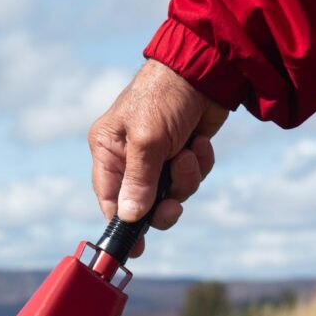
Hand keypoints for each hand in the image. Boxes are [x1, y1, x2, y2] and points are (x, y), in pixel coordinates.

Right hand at [88, 60, 227, 256]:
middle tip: (173, 205)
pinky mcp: (183, 152)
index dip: (121, 225)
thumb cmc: (166, 96)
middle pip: (142, 203)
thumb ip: (138, 181)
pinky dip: (200, 165)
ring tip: (189, 154)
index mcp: (107, 150)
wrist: (207, 65)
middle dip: (162, 204)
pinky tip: (200, 143)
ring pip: (171, 192)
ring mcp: (158, 155)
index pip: (109, 198)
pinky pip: (192, 177)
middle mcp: (129, 156)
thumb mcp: (148, 140)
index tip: (134, 250)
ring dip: (185, 180)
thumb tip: (128, 218)